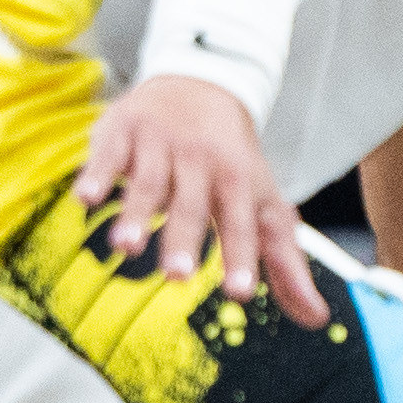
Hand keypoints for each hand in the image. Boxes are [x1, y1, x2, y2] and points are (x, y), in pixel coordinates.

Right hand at [74, 71, 329, 321]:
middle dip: (184, 239)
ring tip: (126, 247)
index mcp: (238, 180)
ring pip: (148, 182)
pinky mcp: (122, 131)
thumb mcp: (264, 204)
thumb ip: (285, 263)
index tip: (238, 292)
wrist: (202, 84)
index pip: (242, 222)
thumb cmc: (233, 161)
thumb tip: (316, 319)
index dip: (241, 256)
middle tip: (178, 276)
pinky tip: (86, 198)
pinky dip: (97, 174)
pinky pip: (108, 154)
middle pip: (191, 204)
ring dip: (136, 214)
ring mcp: (159, 143)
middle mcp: (200, 160)